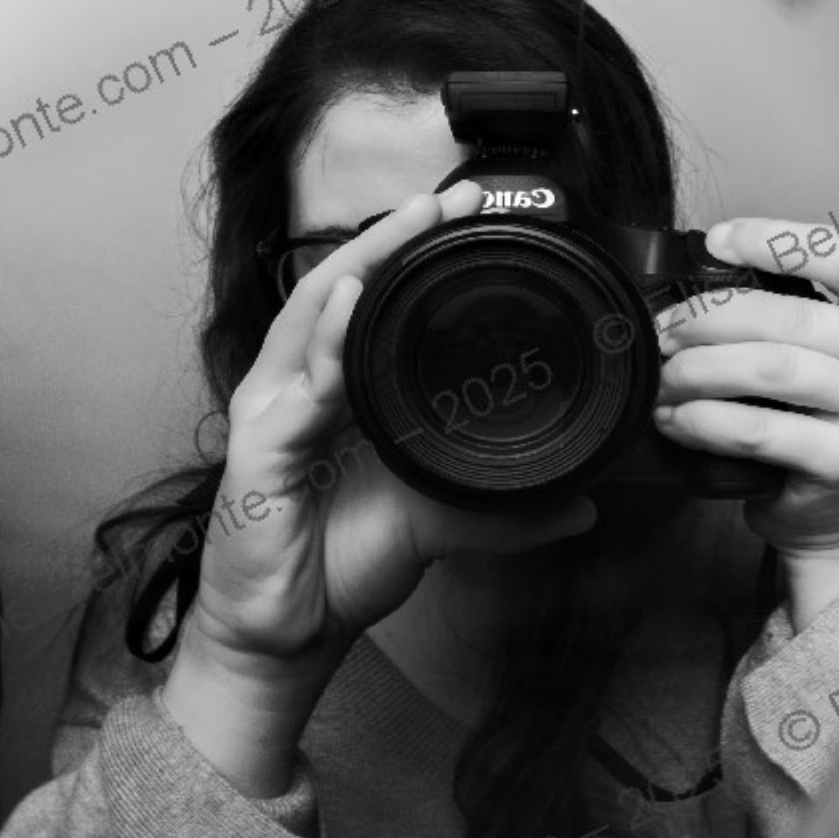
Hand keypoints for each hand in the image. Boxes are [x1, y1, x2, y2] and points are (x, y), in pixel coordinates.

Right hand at [170, 180, 596, 783]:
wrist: (285, 639)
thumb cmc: (336, 567)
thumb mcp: (436, 526)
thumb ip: (504, 511)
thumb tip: (580, 503)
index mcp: (334, 394)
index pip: (367, 303)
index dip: (408, 256)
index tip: (468, 216)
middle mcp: (298, 390)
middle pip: (338, 289)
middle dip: (390, 237)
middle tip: (450, 198)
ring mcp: (273, 416)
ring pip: (311, 318)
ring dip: (361, 264)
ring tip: (407, 224)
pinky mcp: (258, 454)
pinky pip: (294, 388)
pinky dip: (323, 342)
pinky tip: (349, 304)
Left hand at [651, 219, 838, 564]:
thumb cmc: (819, 420)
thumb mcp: (825, 351)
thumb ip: (790, 309)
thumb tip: (697, 277)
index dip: (774, 241)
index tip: (717, 241)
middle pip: (793, 316)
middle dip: (711, 318)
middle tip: (664, 330)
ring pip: (773, 368)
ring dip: (700, 369)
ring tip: (664, 377)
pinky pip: (759, 429)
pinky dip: (704, 420)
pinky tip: (674, 419)